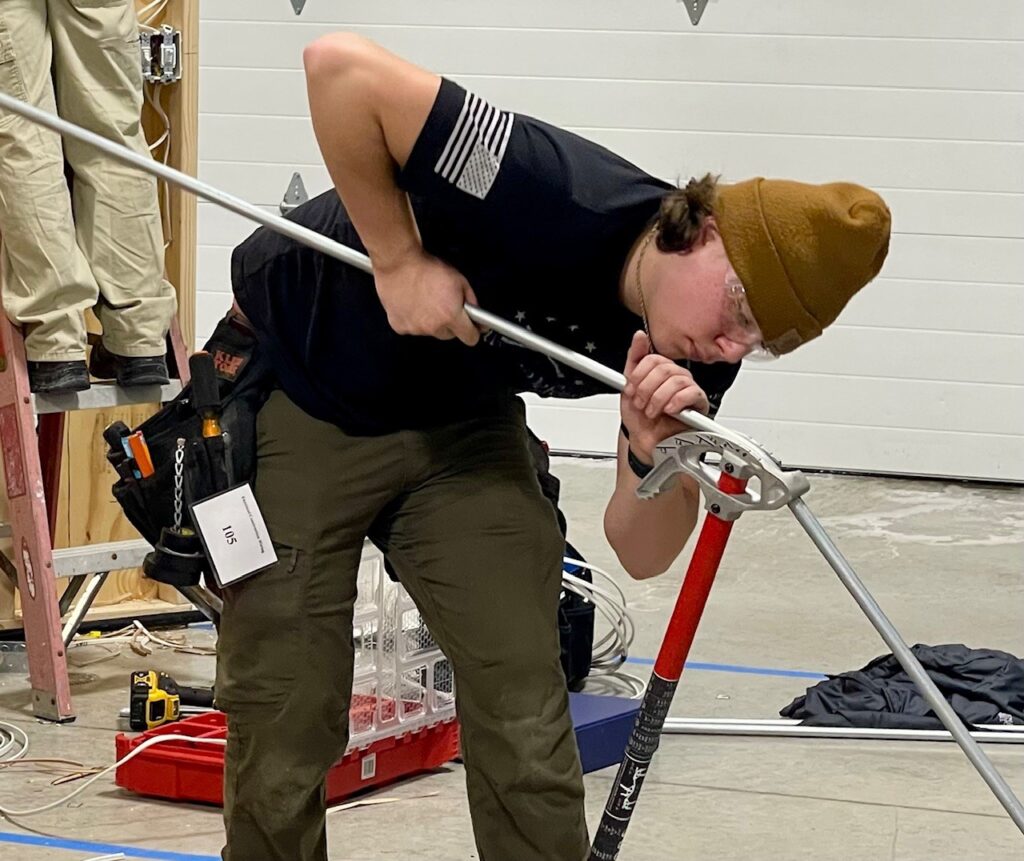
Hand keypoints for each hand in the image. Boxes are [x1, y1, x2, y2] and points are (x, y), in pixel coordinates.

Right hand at [374, 249, 480, 345]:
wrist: (398, 262)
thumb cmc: (426, 268)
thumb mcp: (459, 279)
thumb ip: (471, 300)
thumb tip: (476, 313)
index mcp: (451, 315)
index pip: (470, 338)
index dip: (473, 331)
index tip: (472, 327)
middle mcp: (433, 326)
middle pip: (449, 335)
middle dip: (450, 323)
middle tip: (443, 305)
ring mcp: (415, 329)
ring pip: (430, 332)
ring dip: (431, 322)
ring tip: (425, 301)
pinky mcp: (400, 327)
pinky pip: (412, 328)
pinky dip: (413, 319)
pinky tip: (412, 304)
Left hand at [621, 331, 708, 462]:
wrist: (646, 443)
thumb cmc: (640, 419)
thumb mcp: (628, 388)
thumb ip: (633, 361)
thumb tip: (639, 336)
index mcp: (660, 371)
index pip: (653, 358)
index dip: (639, 374)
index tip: (630, 389)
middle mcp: (675, 377)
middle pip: (664, 368)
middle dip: (646, 388)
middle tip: (640, 403)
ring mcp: (688, 389)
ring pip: (677, 380)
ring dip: (658, 398)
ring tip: (651, 411)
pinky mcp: (698, 404)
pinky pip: (693, 393)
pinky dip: (676, 401)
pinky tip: (668, 410)